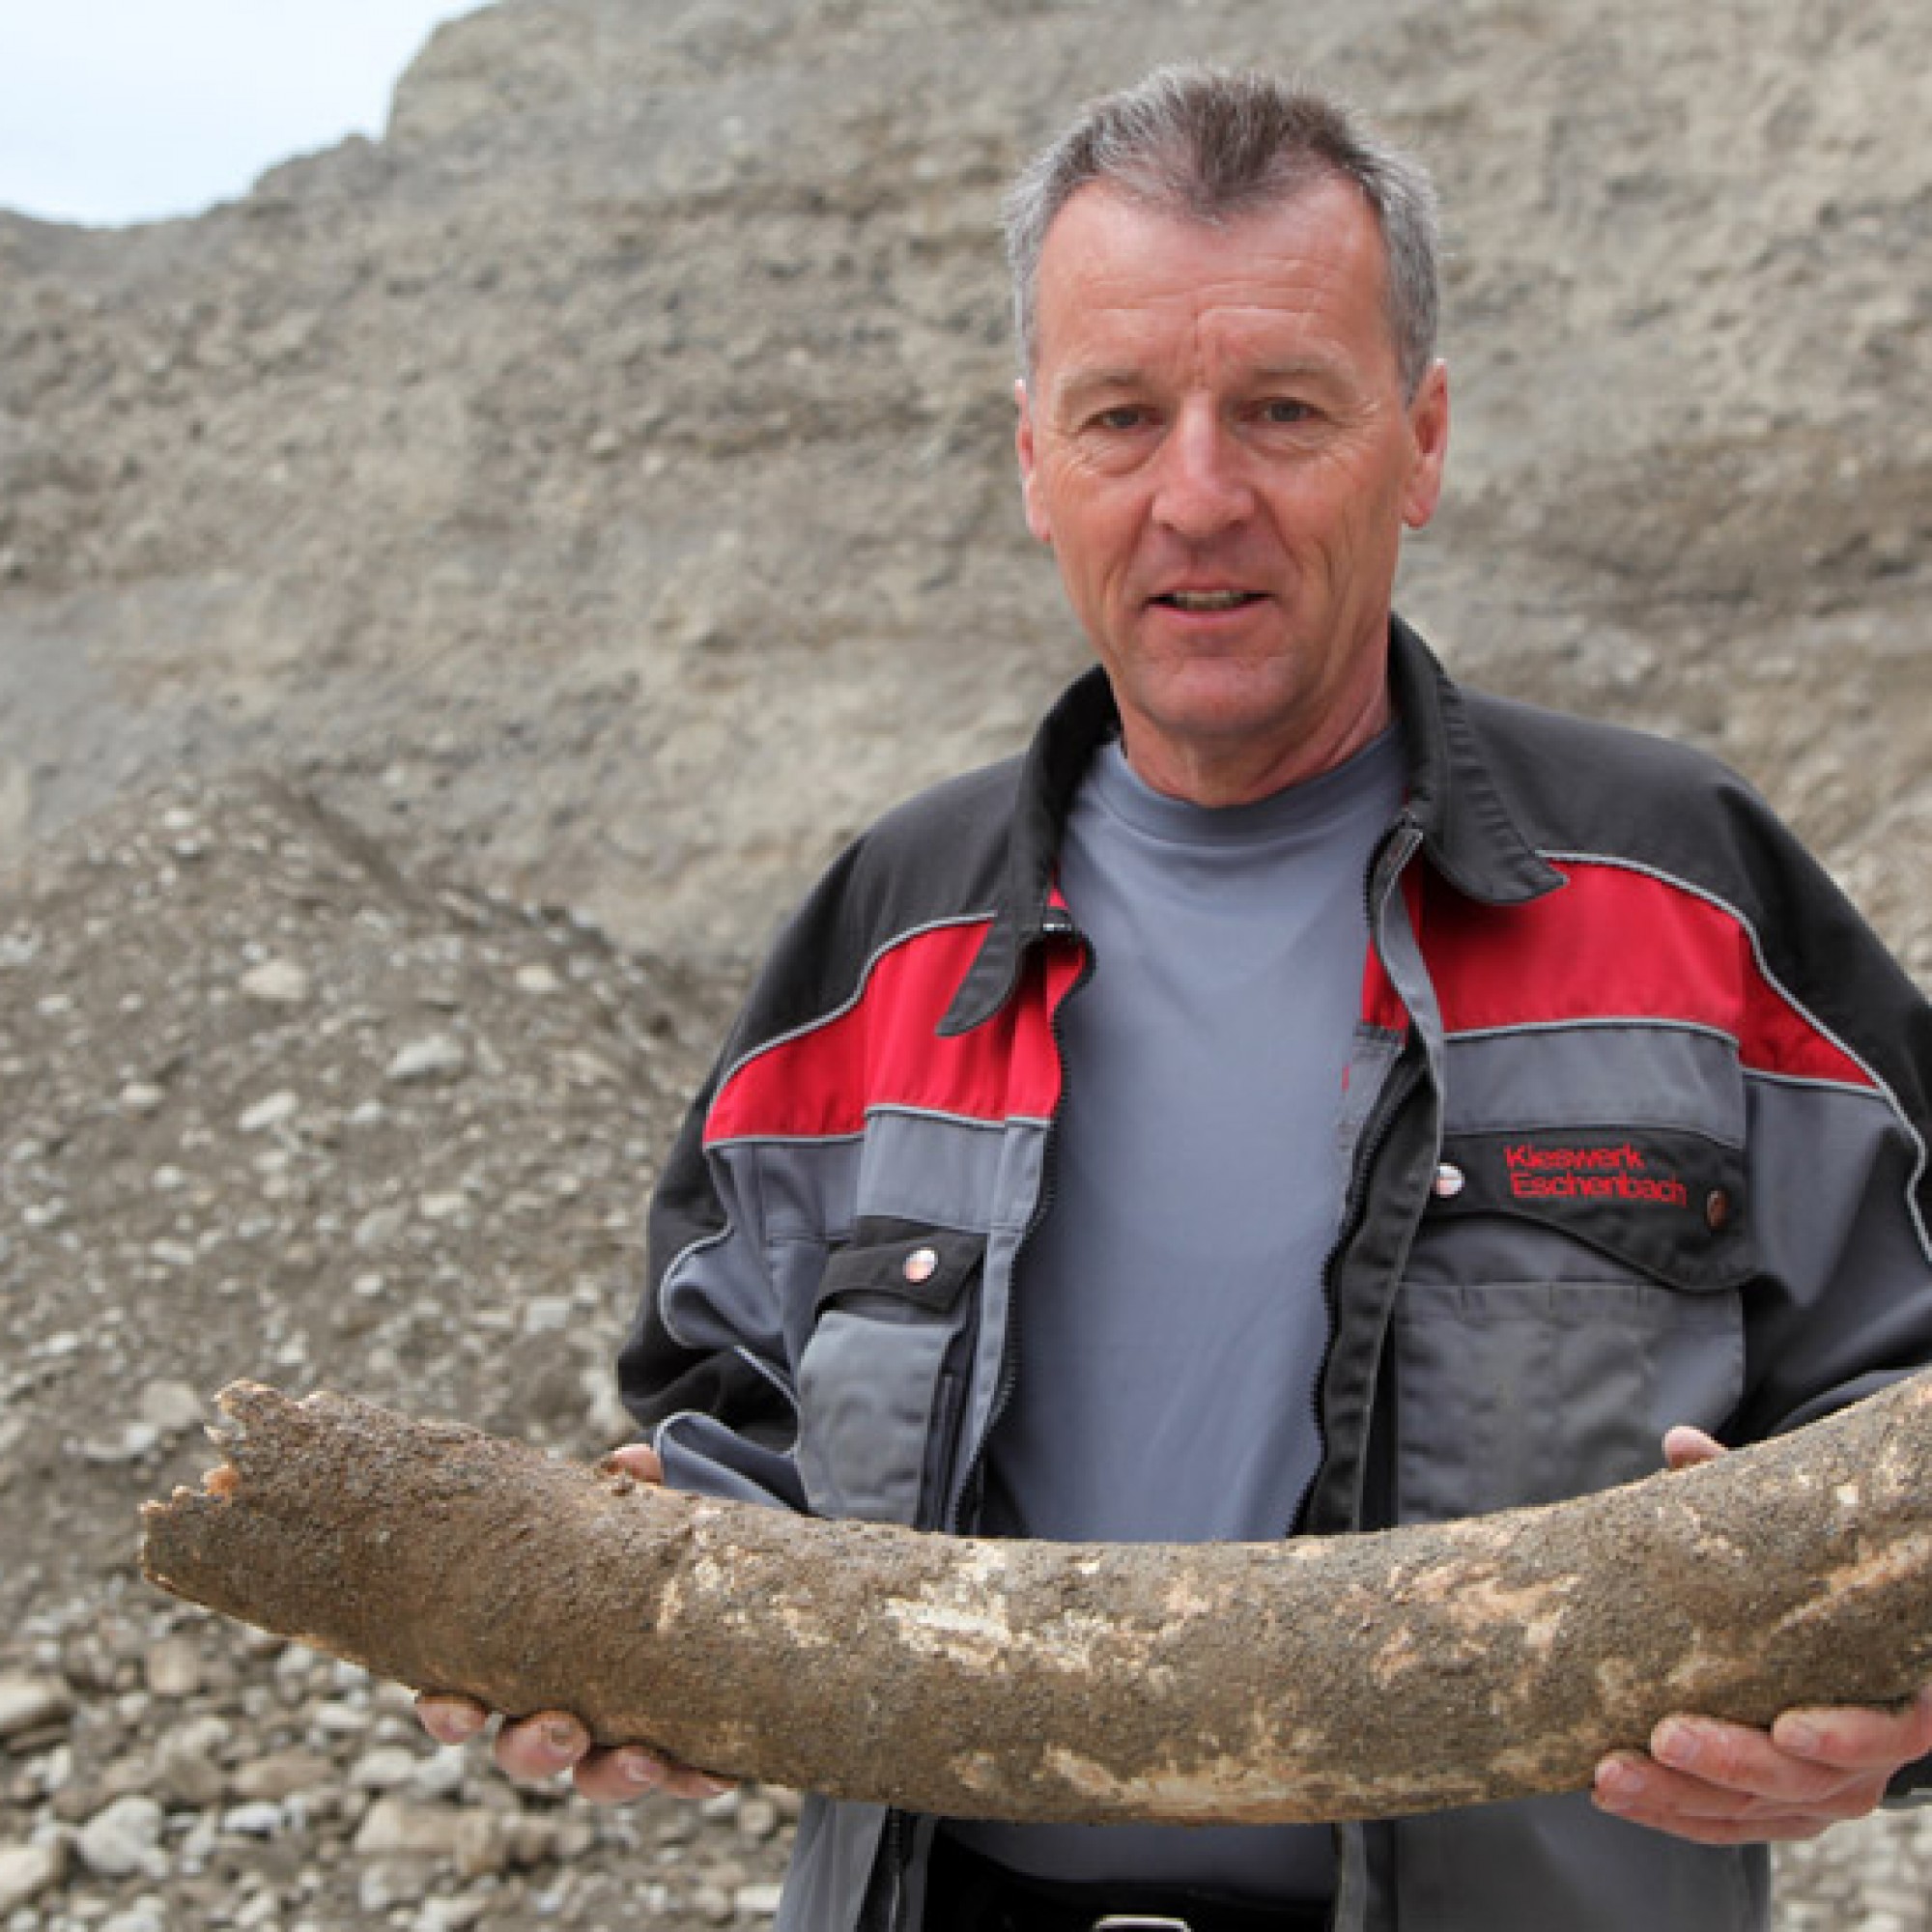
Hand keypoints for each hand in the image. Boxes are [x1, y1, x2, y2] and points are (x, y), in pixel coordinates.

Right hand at [414, 1443, 735, 1805]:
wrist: (727, 1568)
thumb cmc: (651, 1542)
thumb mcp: (640, 1513)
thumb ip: (634, 1488)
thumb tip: (628, 1465)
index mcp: (526, 1651)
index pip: (469, 1695)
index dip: (452, 1712)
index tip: (459, 1705)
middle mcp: (561, 1702)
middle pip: (526, 1748)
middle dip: (535, 1747)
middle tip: (562, 1726)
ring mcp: (618, 1728)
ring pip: (596, 1774)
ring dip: (612, 1774)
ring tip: (640, 1756)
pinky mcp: (680, 1740)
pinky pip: (681, 1775)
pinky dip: (694, 1775)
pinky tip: (715, 1771)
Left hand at [1591, 1425, 1931, 1842]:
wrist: (1834, 1647)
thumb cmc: (1812, 1589)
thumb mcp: (1792, 1546)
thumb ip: (1742, 1496)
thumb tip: (1681, 1442)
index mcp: (1895, 1692)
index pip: (1890, 1731)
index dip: (1843, 1734)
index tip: (1786, 1723)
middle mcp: (1866, 1757)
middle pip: (1806, 1780)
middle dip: (1732, 1762)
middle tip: (1663, 1735)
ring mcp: (1820, 1793)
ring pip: (1755, 1811)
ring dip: (1680, 1798)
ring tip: (1608, 1775)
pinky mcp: (1777, 1810)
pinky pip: (1725, 1824)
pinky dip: (1671, 1814)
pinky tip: (1612, 1795)